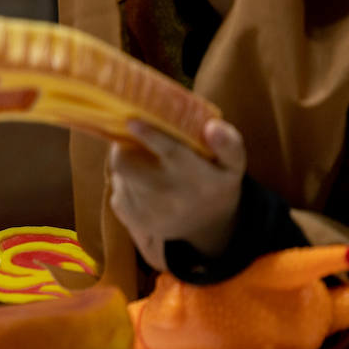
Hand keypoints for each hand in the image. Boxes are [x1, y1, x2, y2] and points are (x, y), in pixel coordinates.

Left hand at [108, 118, 246, 270]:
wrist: (207, 226)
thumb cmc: (215, 181)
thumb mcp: (232, 164)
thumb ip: (227, 143)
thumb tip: (212, 126)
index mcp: (200, 180)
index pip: (173, 154)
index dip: (151, 136)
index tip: (132, 121)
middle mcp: (172, 199)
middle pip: (126, 164)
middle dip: (124, 147)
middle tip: (132, 137)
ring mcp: (149, 213)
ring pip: (119, 175)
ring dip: (127, 164)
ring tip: (145, 164)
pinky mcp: (133, 220)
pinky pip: (117, 192)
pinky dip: (125, 183)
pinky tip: (143, 184)